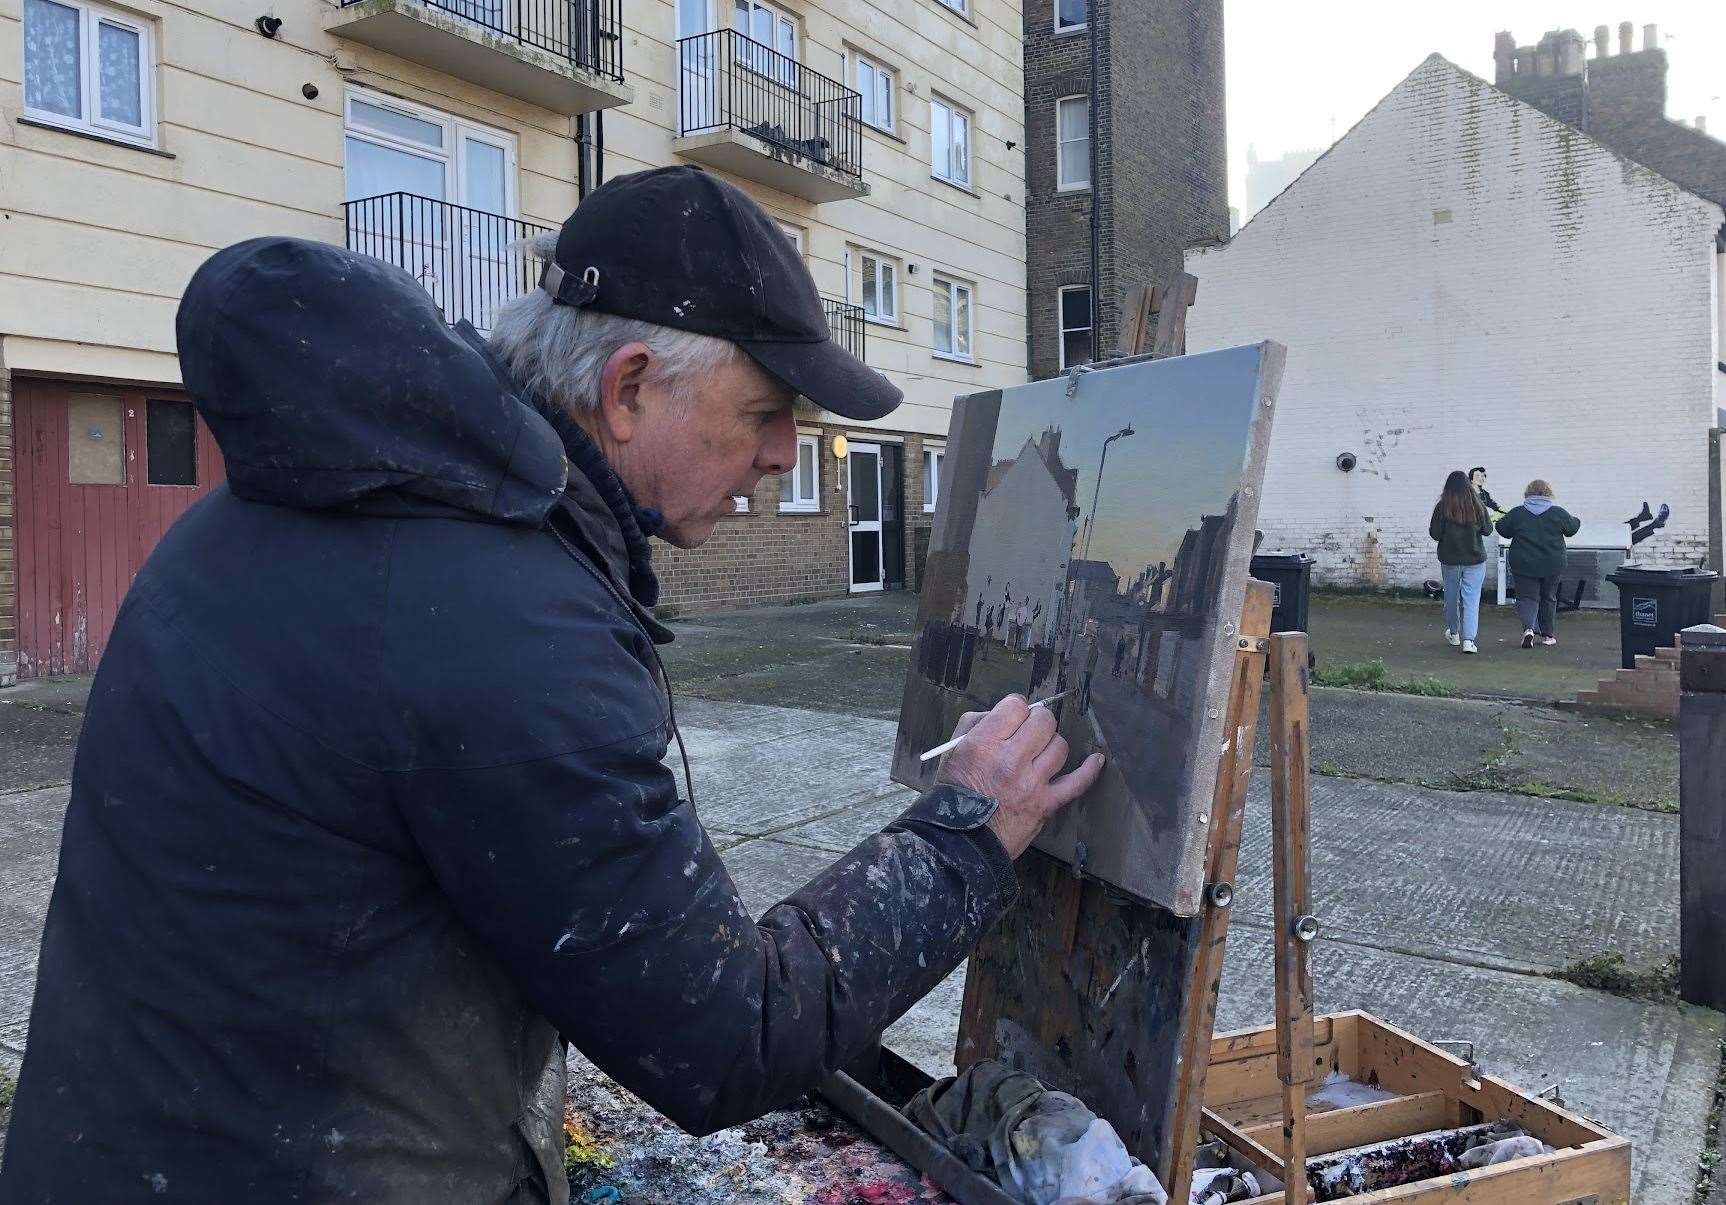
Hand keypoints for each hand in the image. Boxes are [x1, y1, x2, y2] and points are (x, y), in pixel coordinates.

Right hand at [936, 695, 1104, 858]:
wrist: (961, 840)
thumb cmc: (954, 795)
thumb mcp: (951, 751)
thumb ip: (975, 724)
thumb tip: (1001, 713)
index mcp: (984, 744)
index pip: (1016, 705)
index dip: (1015, 708)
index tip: (1013, 717)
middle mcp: (1010, 760)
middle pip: (1043, 721)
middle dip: (1037, 721)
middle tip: (1028, 732)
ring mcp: (1032, 783)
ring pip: (1059, 746)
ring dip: (1051, 744)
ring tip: (1039, 752)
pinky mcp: (1046, 804)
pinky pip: (1078, 782)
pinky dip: (1089, 770)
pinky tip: (1096, 760)